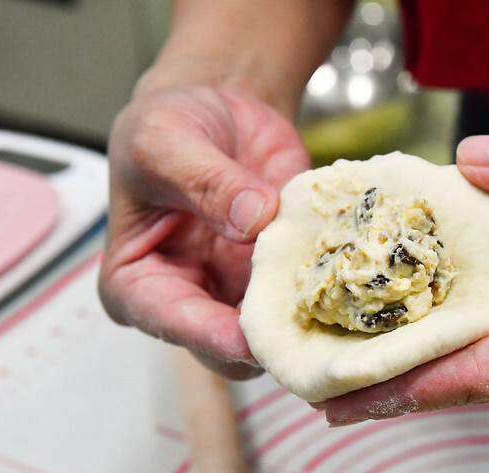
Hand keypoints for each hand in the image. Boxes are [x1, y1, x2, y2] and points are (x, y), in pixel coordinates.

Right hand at [99, 84, 308, 377]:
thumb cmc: (168, 126)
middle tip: (304, 322)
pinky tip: (353, 278)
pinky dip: (329, 292)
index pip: (171, 322)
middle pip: (227, 348)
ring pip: (275, 334)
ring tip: (334, 298)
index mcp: (136, 284)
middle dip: (265, 340)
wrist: (219, 108)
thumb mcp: (164, 142)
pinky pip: (309, 299)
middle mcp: (189, 300)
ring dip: (304, 321)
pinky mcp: (279, 279)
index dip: (209, 334)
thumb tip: (253, 218)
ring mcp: (239, 294)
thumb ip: (205, 181)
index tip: (246, 338)